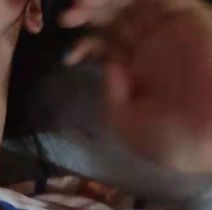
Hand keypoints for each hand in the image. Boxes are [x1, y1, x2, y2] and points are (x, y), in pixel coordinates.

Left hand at [59, 0, 211, 173]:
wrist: (207, 138)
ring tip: (80, 4)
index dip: (86, 43)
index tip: (69, 56)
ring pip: (134, 2)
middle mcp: (153, 46)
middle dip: (90, 15)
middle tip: (68, 17)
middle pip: (116, 18)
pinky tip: (107, 1)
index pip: (108, 44)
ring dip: (105, 1)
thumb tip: (106, 63)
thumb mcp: (126, 123)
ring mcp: (170, 29)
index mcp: (138, 70)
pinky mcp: (188, 15)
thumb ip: (112, 94)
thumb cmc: (169, 139)